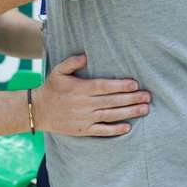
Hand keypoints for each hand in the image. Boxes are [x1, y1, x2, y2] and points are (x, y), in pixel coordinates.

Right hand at [32, 54, 151, 136]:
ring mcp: (84, 118)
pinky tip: (128, 126)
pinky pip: (102, 130)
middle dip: (132, 99)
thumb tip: (86, 55)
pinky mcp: (83, 130)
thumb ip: (72, 62)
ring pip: (111, 115)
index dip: (120, 86)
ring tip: (144, 109)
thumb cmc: (51, 88)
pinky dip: (115, 129)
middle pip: (112, 101)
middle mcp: (84, 104)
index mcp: (80, 89)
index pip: (104, 87)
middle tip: (147, 96)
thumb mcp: (58, 71)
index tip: (135, 84)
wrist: (38, 111)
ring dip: (129, 112)